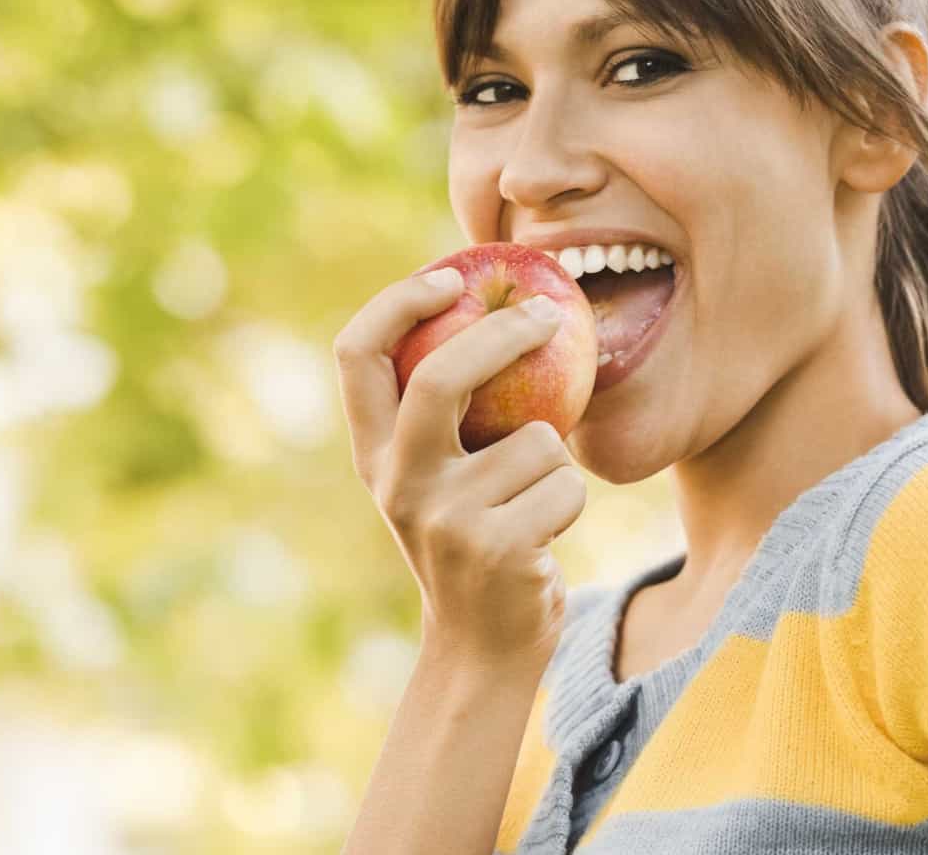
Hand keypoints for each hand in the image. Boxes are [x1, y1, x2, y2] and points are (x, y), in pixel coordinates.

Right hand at [333, 267, 588, 671]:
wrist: (484, 649)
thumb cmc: (475, 539)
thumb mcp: (438, 476)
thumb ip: (445, 412)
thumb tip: (501, 302)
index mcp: (372, 454)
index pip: (355, 354)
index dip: (397, 302)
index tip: (450, 277)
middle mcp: (396, 482)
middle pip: (441, 376)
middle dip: (502, 334)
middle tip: (549, 315)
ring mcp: (445, 518)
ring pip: (536, 438)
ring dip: (556, 461)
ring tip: (532, 503)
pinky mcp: (498, 547)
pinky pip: (566, 484)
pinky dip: (572, 501)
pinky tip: (545, 535)